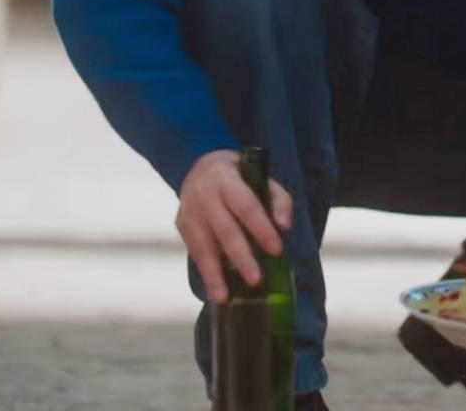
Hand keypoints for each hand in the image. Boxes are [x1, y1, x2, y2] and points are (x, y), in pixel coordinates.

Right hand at [176, 149, 293, 302]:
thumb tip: (284, 227)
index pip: (247, 206)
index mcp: (227, 180)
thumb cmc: (240, 177)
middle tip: (255, 279)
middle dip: (240, 256)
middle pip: (225, 230)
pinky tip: (214, 290)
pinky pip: (194, 252)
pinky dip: (205, 272)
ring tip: (223, 297)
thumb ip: (278, 200)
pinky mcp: (181, 226)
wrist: (200, 167)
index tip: (276, 250)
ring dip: (214, 274)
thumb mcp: (261, 177)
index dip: (261, 229)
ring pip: (203, 246)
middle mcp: (204, 196)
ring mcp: (189, 212)